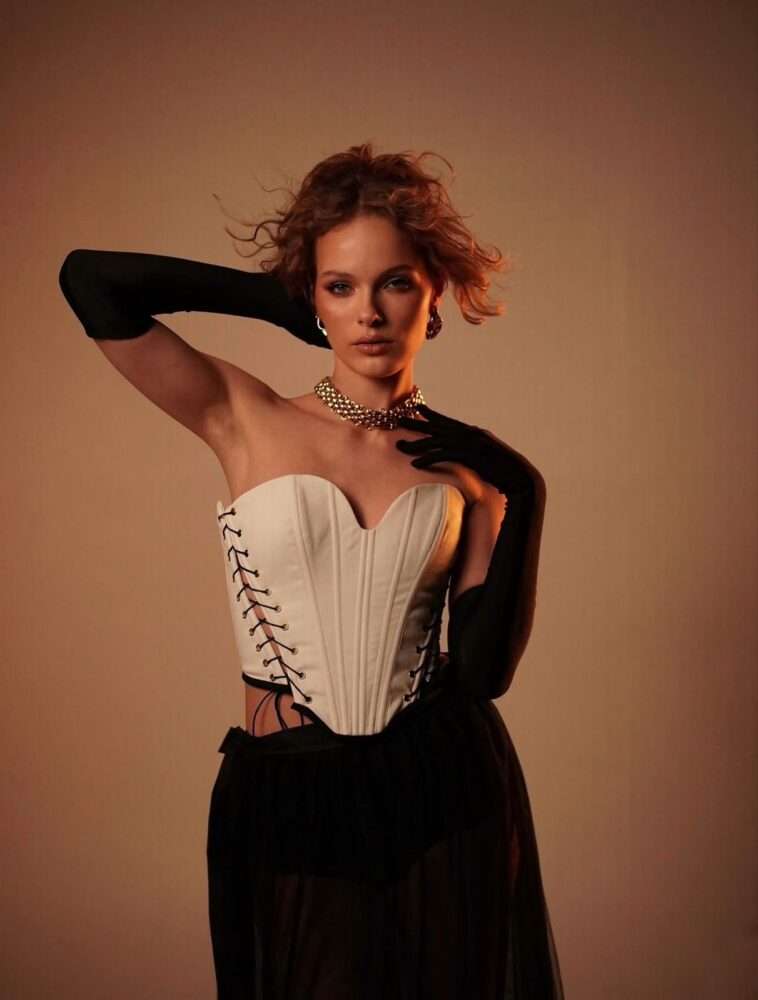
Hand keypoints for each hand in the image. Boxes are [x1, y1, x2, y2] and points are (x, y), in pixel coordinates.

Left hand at [395, 404, 535, 498]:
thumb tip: (464, 456)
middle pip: (438, 427)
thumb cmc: (504, 472)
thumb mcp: (486, 458)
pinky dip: (428, 458)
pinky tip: (415, 464)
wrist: (520, 478)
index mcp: (474, 433)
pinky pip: (444, 455)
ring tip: (399, 446)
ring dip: (417, 444)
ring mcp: (471, 443)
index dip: (432, 415)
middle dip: (417, 424)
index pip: (448, 422)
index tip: (417, 409)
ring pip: (437, 440)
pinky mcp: (471, 455)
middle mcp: (471, 433)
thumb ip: (473, 453)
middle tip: (398, 421)